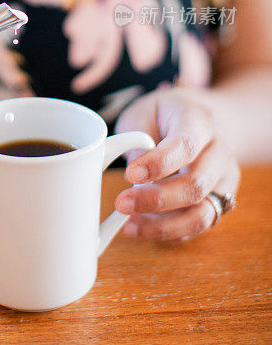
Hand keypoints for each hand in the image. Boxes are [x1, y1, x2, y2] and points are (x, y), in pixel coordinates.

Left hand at [114, 86, 239, 240]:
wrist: (197, 120)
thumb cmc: (163, 116)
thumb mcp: (143, 113)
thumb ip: (136, 139)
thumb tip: (133, 178)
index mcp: (200, 121)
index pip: (186, 145)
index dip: (158, 164)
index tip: (130, 175)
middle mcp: (219, 153)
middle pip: (196, 185)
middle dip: (156, 200)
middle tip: (121, 203)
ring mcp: (223, 181)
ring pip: (201, 214)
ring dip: (162, 225)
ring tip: (128, 224)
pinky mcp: (219, 203)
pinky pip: (196, 226)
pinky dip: (168, 231)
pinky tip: (142, 227)